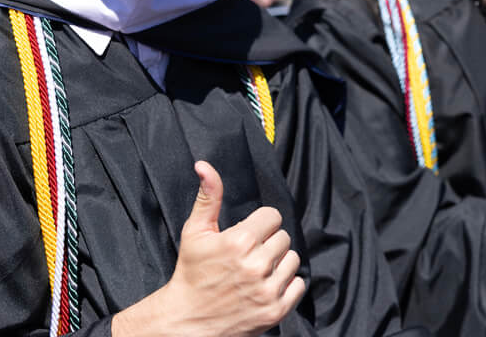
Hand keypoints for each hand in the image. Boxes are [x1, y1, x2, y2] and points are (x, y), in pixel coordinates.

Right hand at [113, 161, 304, 336]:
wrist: (187, 320)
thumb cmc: (191, 273)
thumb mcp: (195, 231)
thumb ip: (208, 197)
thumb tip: (205, 166)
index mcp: (239, 241)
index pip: (272, 216)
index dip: (259, 224)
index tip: (247, 235)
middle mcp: (256, 265)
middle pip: (283, 237)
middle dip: (267, 243)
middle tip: (248, 255)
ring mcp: (267, 290)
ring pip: (292, 260)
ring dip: (278, 263)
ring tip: (256, 271)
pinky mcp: (275, 311)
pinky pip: (298, 285)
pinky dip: (286, 285)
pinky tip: (265, 286)